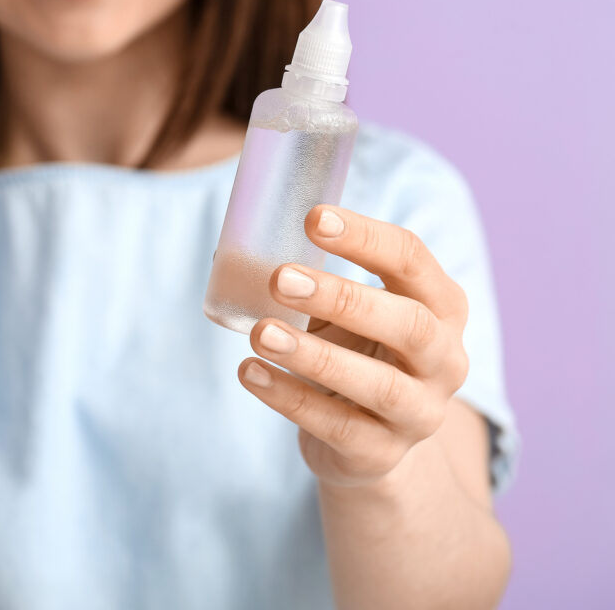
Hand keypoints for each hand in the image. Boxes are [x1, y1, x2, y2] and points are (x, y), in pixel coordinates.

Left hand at [238, 205, 469, 488]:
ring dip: (314, 354)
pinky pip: (336, 426)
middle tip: (280, 278)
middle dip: (342, 297)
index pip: (412, 259)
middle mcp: (444, 359)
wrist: (374, 443)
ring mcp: (419, 412)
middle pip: (407, 323)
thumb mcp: (349, 314)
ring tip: (260, 332)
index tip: (312, 217)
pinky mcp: (382, 453)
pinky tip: (251, 372)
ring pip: (377, 383)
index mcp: (440, 306)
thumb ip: (311, 282)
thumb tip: (228, 252)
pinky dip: (289, 397)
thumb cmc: (357, 354)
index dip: (365, 237)